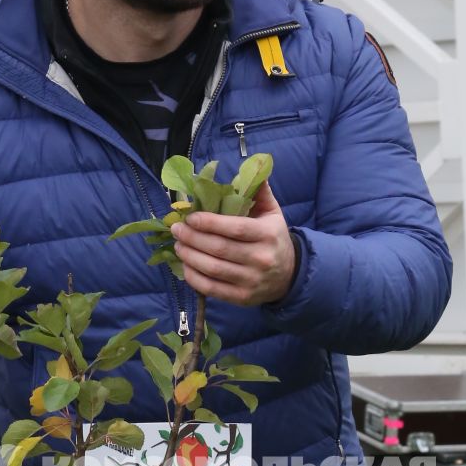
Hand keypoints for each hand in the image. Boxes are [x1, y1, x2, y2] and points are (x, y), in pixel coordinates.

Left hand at [169, 180, 296, 306]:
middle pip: (219, 248)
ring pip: (212, 269)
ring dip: (189, 256)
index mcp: (267, 234)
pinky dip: (193, 277)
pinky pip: (211, 288)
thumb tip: (252, 167)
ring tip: (178, 245)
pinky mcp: (242, 298)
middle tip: (176, 229)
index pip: (234, 228)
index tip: (190, 218)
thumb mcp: (273, 213)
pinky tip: (185, 265)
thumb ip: (260, 191)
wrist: (289, 276)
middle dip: (192, 237)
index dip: (209, 222)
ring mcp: (251, 281)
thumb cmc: (274, 238)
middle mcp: (260, 259)